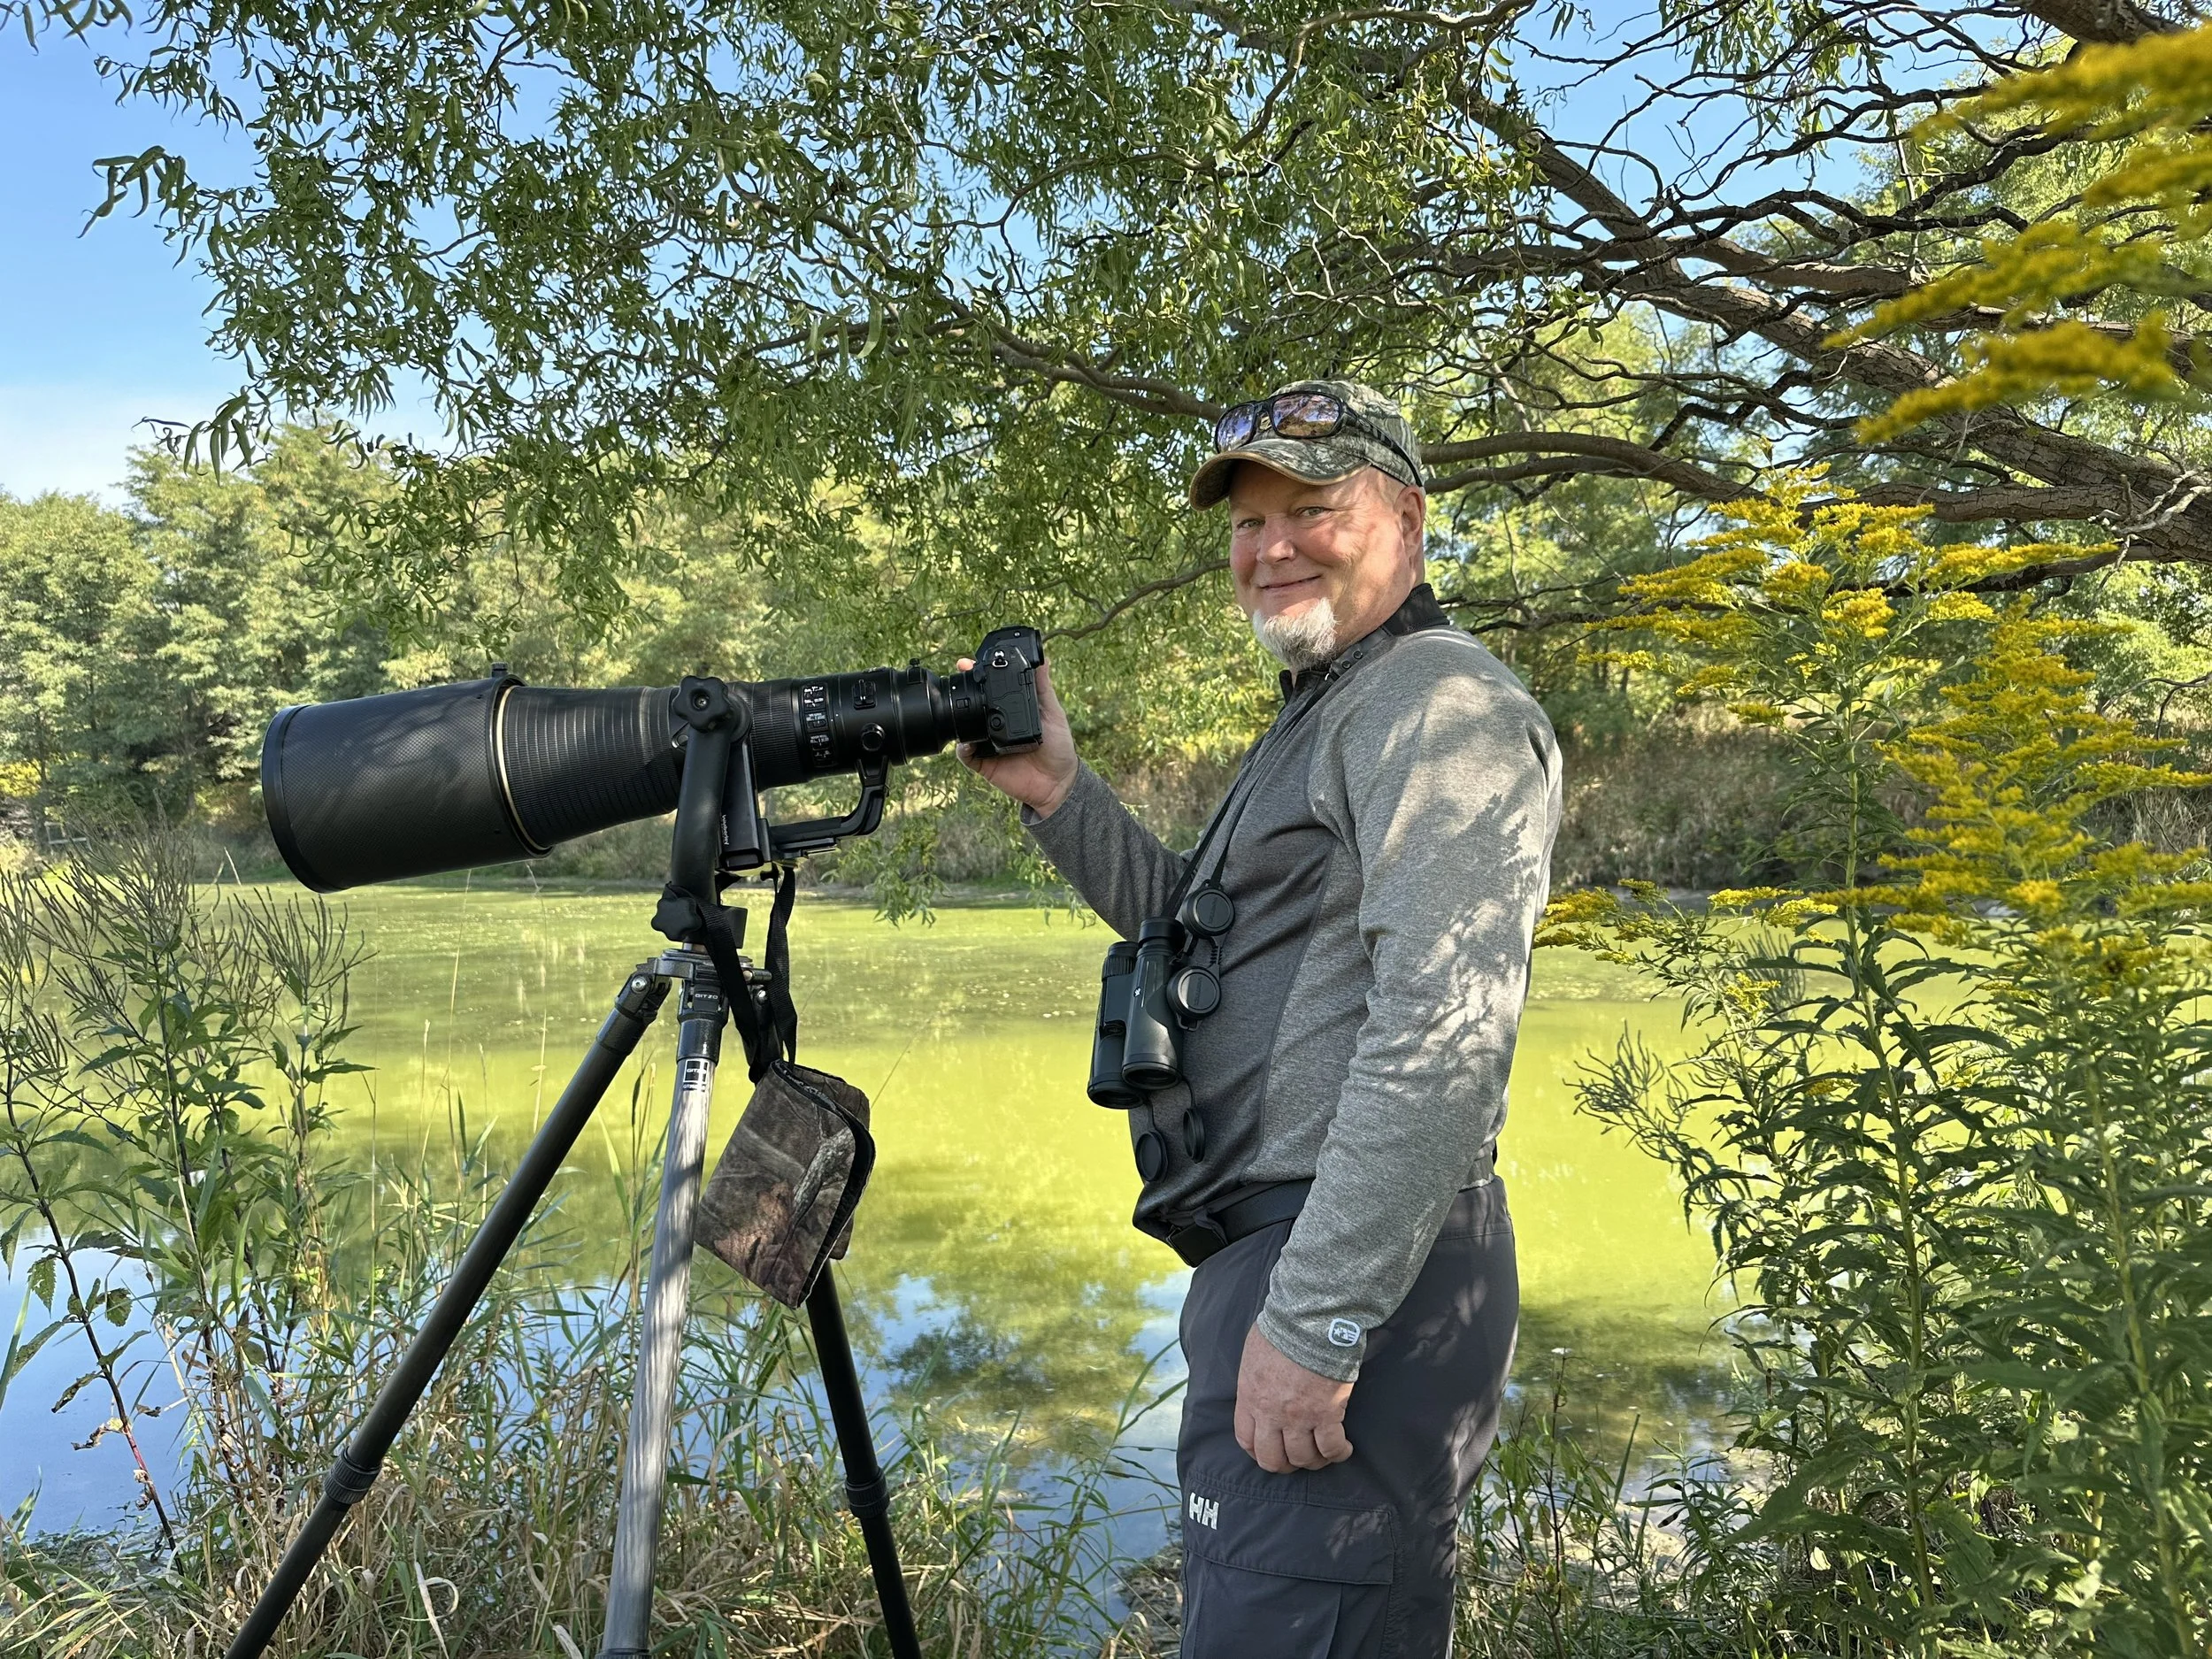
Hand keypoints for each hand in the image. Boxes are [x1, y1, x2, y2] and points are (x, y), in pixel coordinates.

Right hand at [956, 654, 1078, 818]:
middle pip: (972, 705)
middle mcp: (995, 724)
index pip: (989, 689)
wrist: (1057, 782)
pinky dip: (962, 748)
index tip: (969, 663)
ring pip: (964, 728)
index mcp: (1010, 710)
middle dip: (961, 690)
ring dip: (958, 717)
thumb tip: (1043, 658)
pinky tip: (966, 742)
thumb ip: (1043, 687)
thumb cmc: (1058, 747)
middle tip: (959, 676)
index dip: (978, 675)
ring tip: (959, 707)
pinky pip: (965, 755)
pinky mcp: (983, 763)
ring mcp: (987, 743)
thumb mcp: (1053, 712)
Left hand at [1235, 1323, 1354, 1472]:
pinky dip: (1339, 1453)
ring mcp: (1298, 1417)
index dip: (1257, 1452)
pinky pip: (1331, 1448)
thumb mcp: (1253, 1355)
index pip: (1246, 1440)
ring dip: (1313, 1461)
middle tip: (1296, 1459)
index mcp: (1250, 1398)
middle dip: (1284, 1464)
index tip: (1268, 1451)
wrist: (1309, 1322)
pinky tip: (1344, 1449)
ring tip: (1322, 1455)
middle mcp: (1271, 1414)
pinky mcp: (1327, 1415)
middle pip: (1272, 1459)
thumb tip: (1260, 1386)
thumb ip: (1253, 1379)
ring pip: (1303, 1458)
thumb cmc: (1282, 1330)